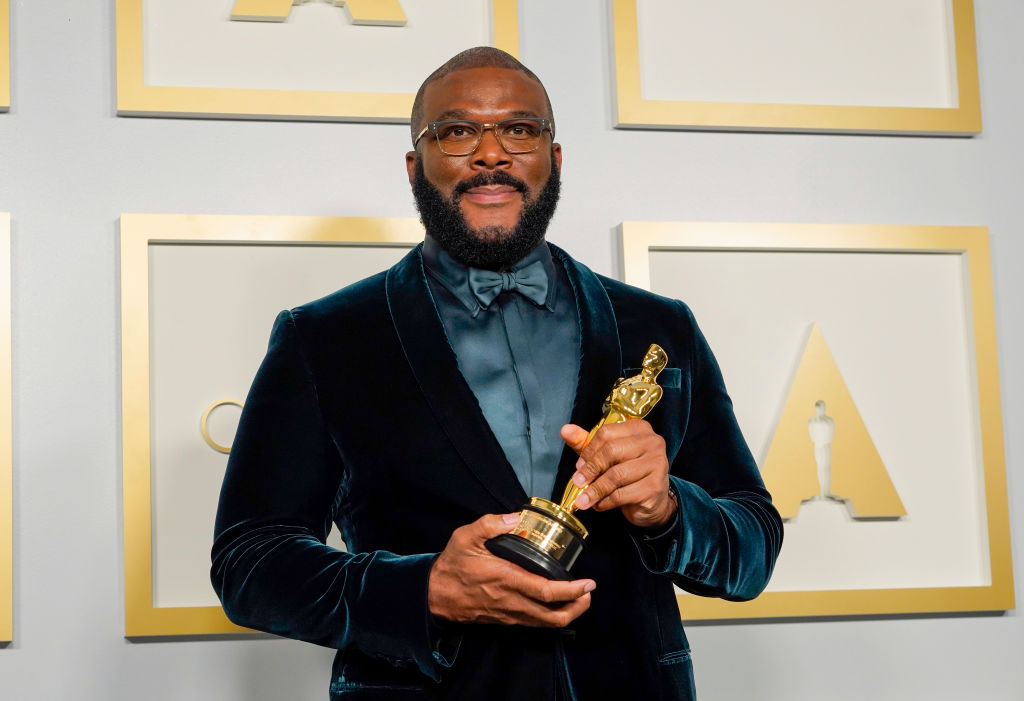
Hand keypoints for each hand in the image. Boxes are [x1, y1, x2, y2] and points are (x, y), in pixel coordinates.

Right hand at [428, 513, 594, 625]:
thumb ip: (490, 524)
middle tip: (589, 593)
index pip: (546, 591)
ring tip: (579, 598)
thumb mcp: (465, 537)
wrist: (435, 595)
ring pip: (546, 624)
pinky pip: (535, 624)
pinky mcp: (506, 620)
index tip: (588, 583)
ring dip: (567, 614)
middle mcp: (512, 601)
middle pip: (554, 616)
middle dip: (577, 607)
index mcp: (506, 579)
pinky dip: (551, 617)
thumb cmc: (452, 565)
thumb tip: (515, 517)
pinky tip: (556, 604)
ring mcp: (510, 614)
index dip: (572, 590)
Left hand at [560, 421, 675, 528]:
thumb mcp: (606, 455)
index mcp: (640, 428)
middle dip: (591, 469)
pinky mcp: (655, 487)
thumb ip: (586, 442)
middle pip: (612, 451)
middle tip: (577, 482)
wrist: (654, 500)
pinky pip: (622, 494)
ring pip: (616, 475)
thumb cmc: (629, 472)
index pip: (607, 432)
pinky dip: (606, 502)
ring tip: (583, 499)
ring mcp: (657, 464)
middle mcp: (652, 442)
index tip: (578, 465)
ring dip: (595, 489)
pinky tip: (599, 505)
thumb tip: (565, 430)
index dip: (589, 450)